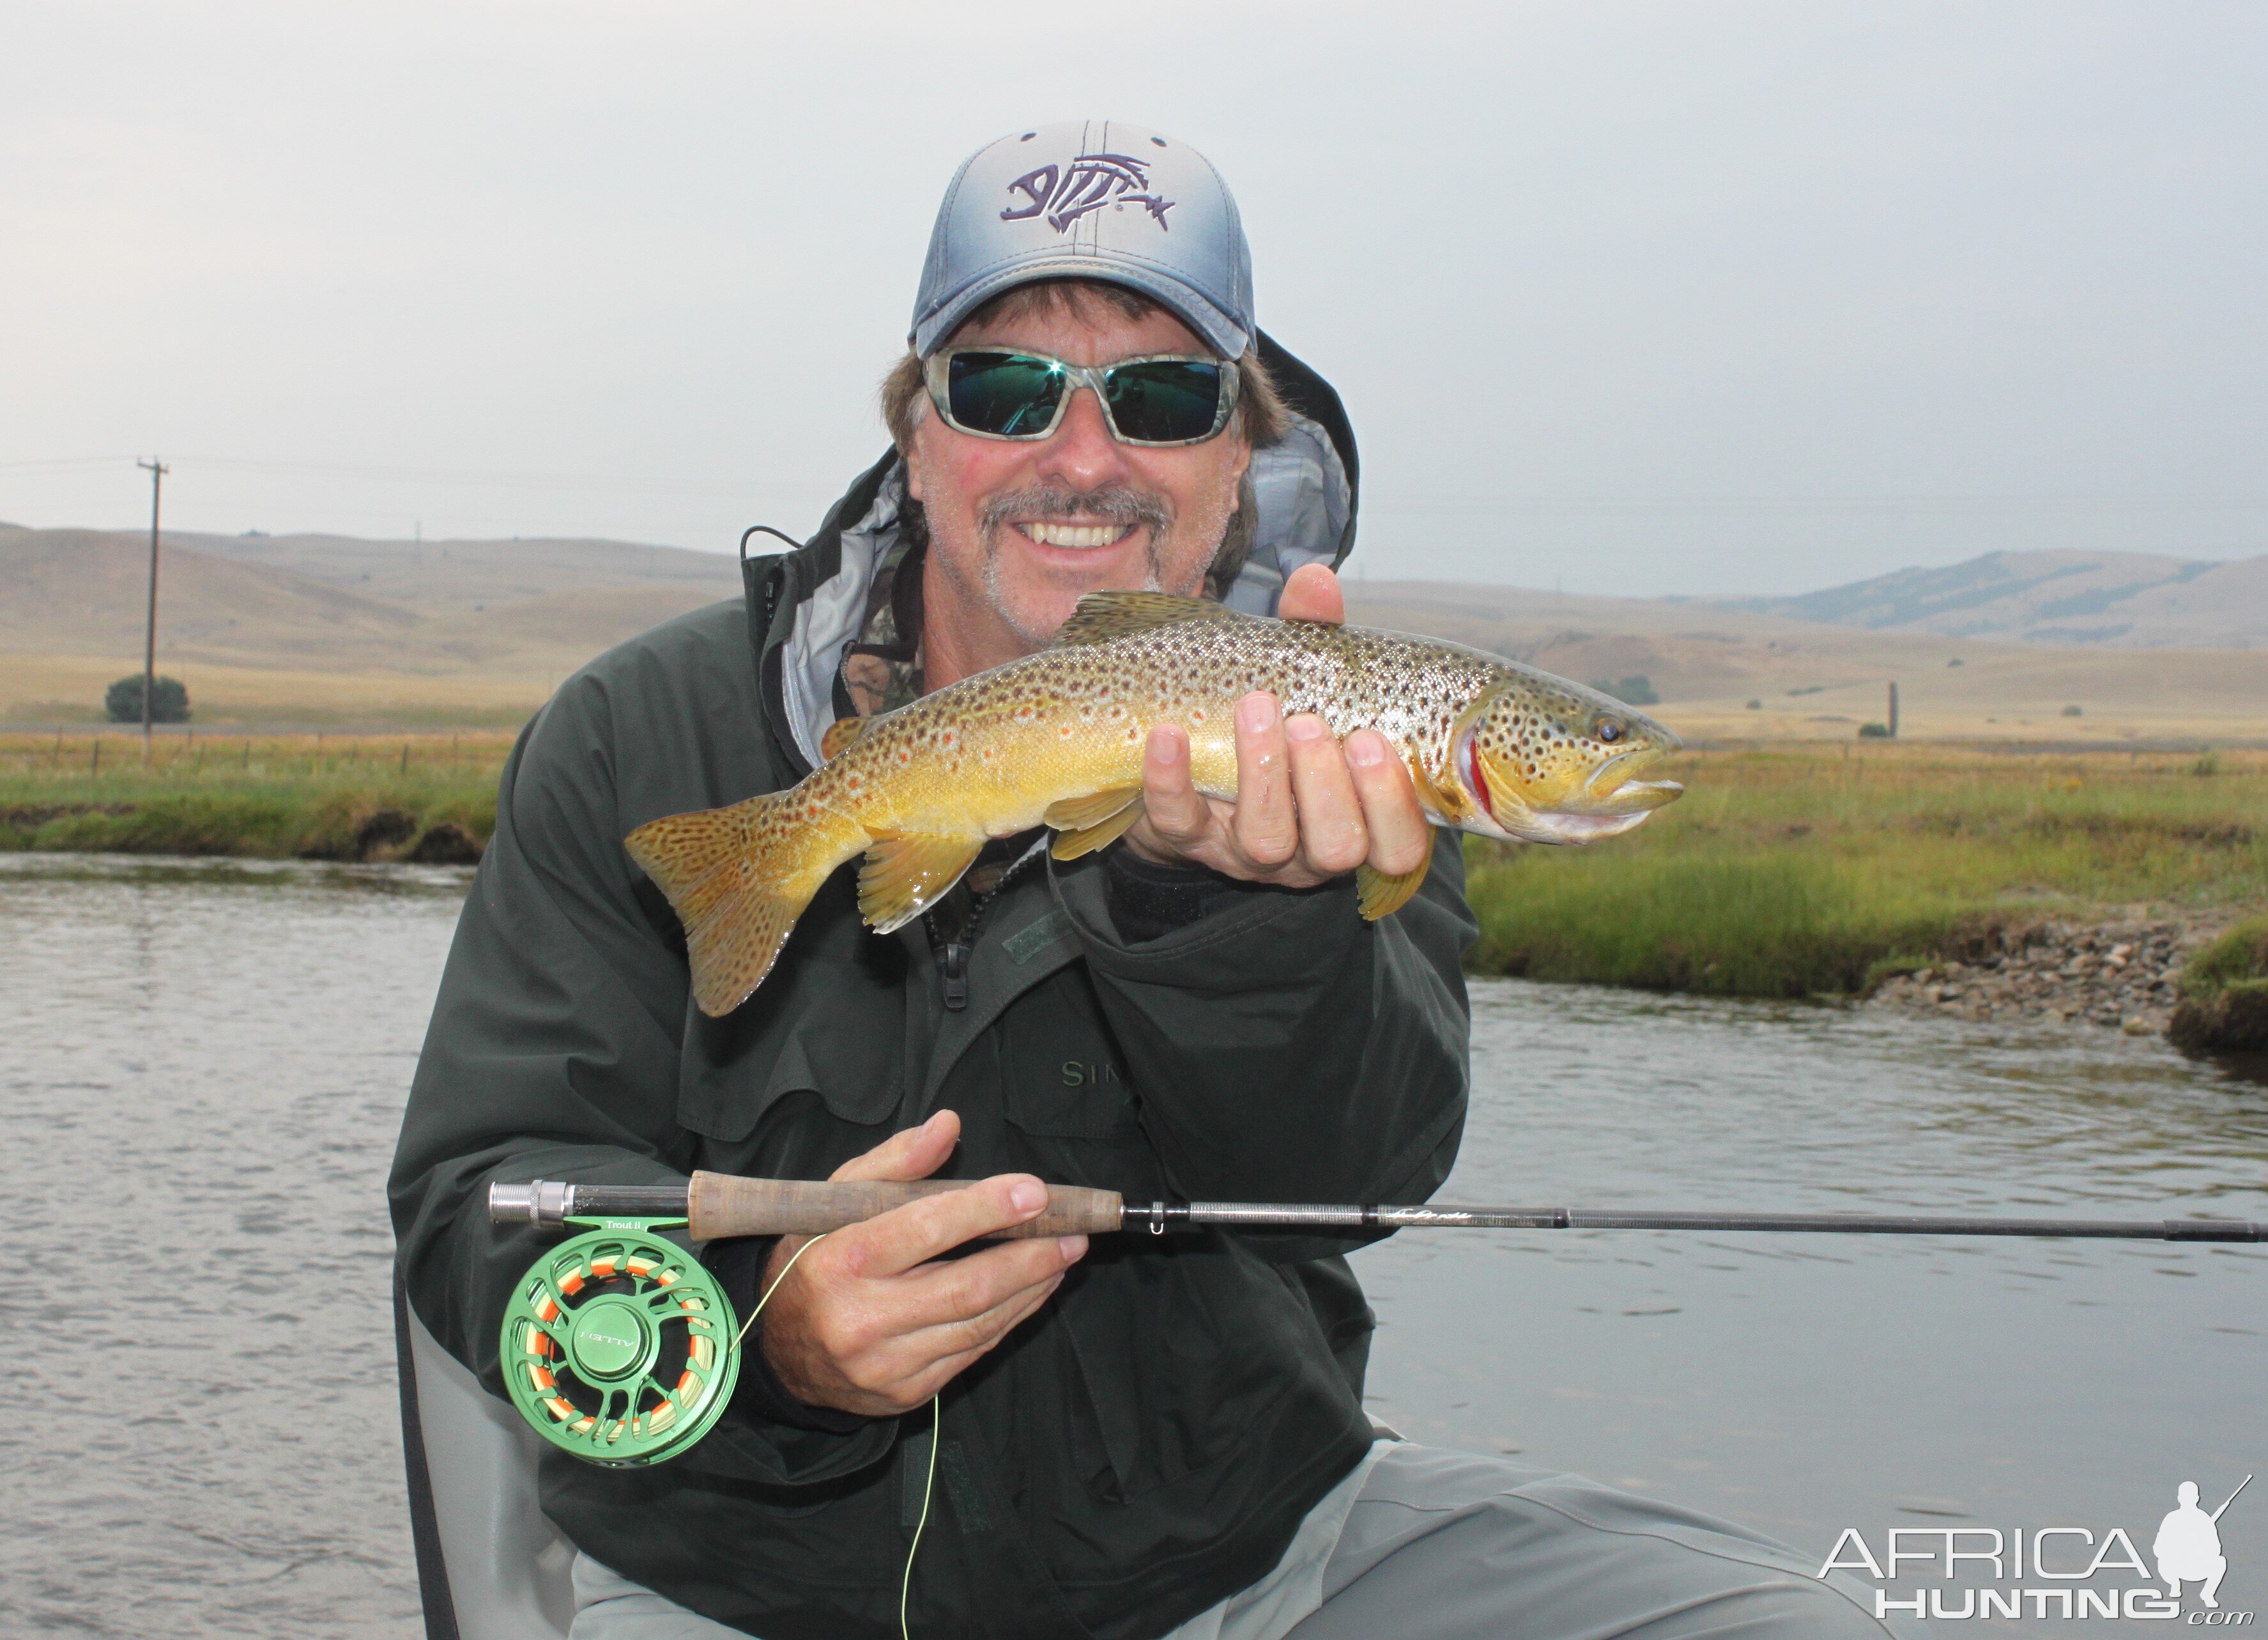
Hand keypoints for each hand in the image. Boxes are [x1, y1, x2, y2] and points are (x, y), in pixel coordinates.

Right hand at [756, 1110, 1086, 1416]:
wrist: (781, 1351)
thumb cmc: (816, 1258)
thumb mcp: (836, 1200)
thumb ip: (895, 1161)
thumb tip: (949, 1125)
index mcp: (840, 1261)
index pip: (924, 1229)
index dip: (986, 1209)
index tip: (1034, 1192)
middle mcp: (860, 1319)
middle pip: (965, 1287)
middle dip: (1029, 1258)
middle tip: (1071, 1234)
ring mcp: (885, 1363)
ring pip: (978, 1324)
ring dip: (1030, 1288)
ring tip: (1061, 1256)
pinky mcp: (906, 1393)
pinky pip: (972, 1351)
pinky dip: (1009, 1318)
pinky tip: (1030, 1291)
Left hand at [1123, 564, 1431, 887]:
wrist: (1190, 763)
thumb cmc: (1273, 722)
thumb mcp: (1303, 682)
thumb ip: (1317, 637)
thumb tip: (1316, 581)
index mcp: (1358, 817)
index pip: (1401, 845)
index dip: (1394, 805)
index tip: (1371, 740)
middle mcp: (1310, 848)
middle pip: (1337, 847)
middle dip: (1327, 786)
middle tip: (1308, 723)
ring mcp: (1245, 851)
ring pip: (1266, 841)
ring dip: (1264, 775)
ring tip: (1256, 709)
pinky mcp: (1185, 841)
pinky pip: (1178, 823)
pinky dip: (1172, 780)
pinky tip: (1170, 735)